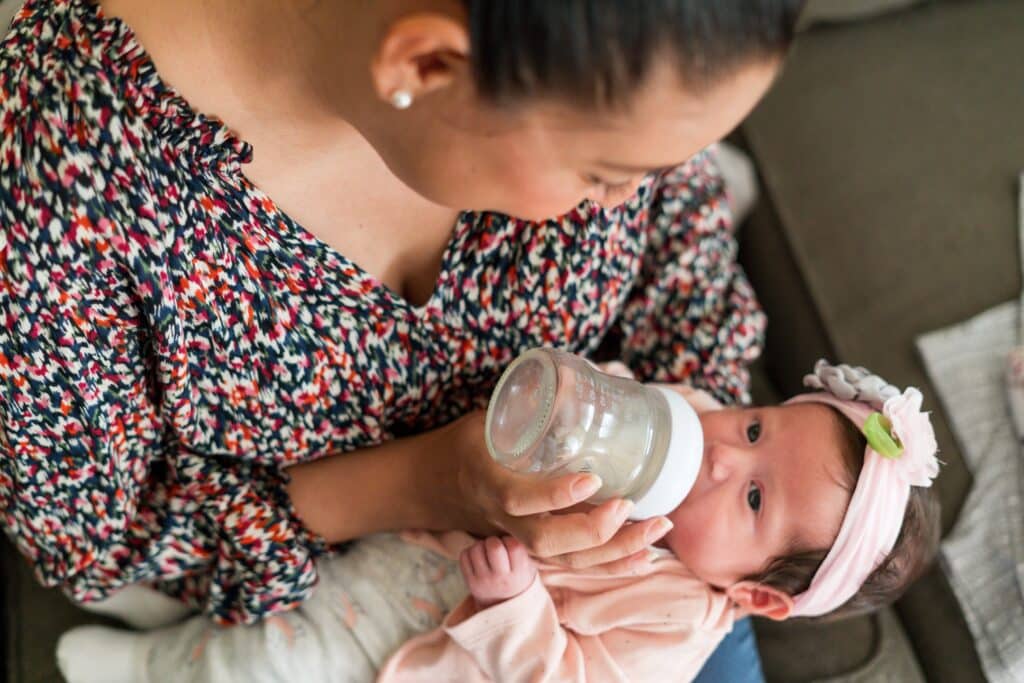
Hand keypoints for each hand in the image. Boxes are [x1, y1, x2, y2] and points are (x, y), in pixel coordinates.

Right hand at [428, 411, 671, 573]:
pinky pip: (572, 565)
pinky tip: (645, 556)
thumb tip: (589, 373)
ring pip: (565, 559)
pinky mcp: (534, 548)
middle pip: (547, 541)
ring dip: (615, 551)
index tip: (592, 478)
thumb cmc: (469, 444)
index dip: (553, 495)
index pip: (517, 499)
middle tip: (629, 506)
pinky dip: (611, 565)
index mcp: (488, 481)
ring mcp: (519, 538)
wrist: (434, 485)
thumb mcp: (490, 416)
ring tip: (656, 528)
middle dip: (594, 531)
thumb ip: (532, 402)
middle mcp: (503, 519)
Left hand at [460, 536, 536, 607]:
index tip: (509, 546)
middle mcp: (501, 579)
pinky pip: (464, 555)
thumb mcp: (528, 568)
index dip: (510, 540)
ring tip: (487, 552)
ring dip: (481, 545)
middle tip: (496, 547)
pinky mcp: (470, 582)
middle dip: (494, 541)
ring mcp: (483, 581)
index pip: (514, 546)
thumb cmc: (517, 578)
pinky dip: (470, 552)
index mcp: (519, 573)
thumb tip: (512, 526)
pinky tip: (478, 558)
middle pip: (493, 546)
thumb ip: (522, 551)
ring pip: (476, 548)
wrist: (503, 608)